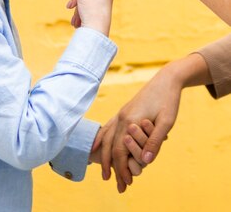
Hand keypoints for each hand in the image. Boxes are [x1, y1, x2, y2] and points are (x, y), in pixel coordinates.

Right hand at [100, 68, 181, 191]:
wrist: (165, 80)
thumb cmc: (168, 100)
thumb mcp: (167, 122)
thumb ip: (155, 141)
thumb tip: (146, 161)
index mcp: (130, 121)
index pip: (120, 151)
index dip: (121, 169)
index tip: (126, 184)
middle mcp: (121, 118)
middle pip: (110, 148)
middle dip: (111, 168)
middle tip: (117, 186)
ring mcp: (120, 114)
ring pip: (106, 139)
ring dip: (105, 157)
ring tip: (105, 172)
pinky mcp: (122, 112)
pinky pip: (106, 129)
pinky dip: (100, 140)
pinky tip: (97, 147)